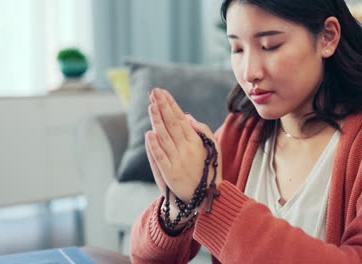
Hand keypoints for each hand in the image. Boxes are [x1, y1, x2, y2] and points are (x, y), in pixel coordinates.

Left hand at [144, 88, 222, 211]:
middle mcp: (187, 149)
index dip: (171, 105)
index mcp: (196, 141)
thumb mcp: (212, 147)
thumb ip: (201, 130)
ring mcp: (178, 161)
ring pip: (165, 137)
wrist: (206, 197)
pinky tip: (149, 133)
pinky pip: (161, 158)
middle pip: (172, 124)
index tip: (162, 92)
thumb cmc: (208, 169)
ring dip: (157, 120)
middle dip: (162, 106)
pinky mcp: (170, 174)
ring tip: (151, 105)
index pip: (181, 118)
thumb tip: (187, 115)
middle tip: (154, 92)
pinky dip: (155, 146)